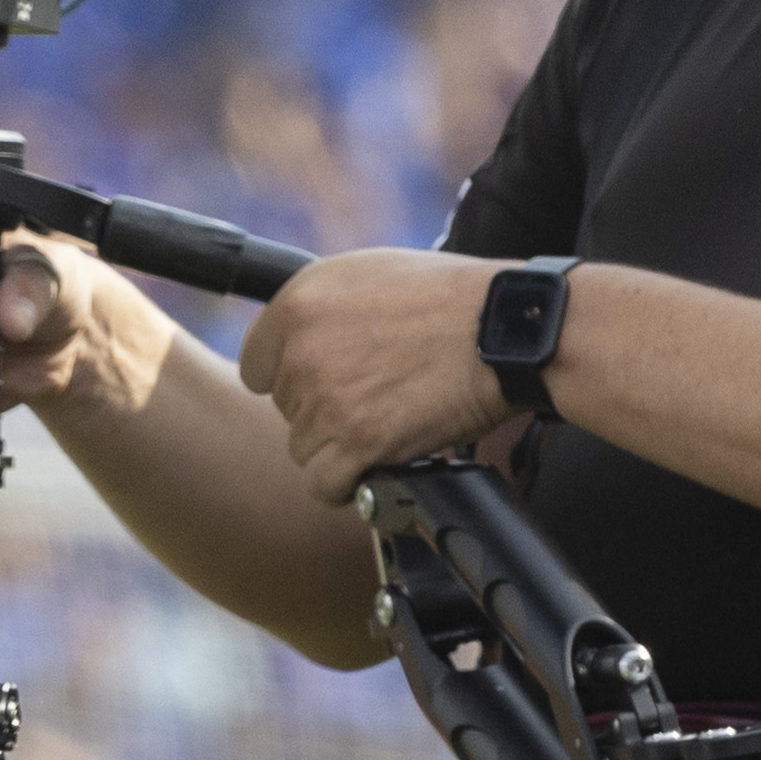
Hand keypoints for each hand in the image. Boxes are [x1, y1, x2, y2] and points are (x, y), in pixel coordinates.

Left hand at [235, 247, 515, 502]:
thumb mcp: (365, 274)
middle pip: (285, 408)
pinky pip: (325, 485)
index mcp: (296, 303)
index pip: (255, 364)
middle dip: (323, 408)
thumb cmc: (449, 298)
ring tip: (388, 420)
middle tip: (375, 393)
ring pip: (303, 448)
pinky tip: (378, 463)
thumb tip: (293, 338)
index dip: (292, 376)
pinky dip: (350, 484)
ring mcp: (326, 398)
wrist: (504, 327)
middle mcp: (301, 351)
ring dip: (340, 447)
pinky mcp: (358, 441)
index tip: (325, 380)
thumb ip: (317, 308)